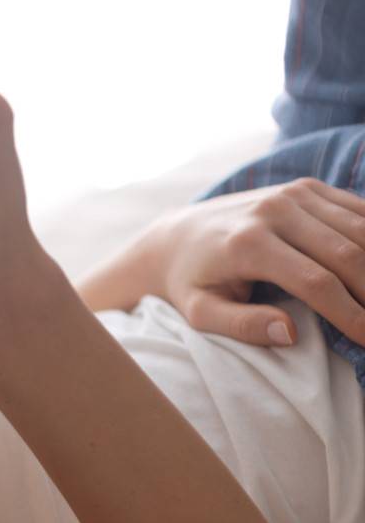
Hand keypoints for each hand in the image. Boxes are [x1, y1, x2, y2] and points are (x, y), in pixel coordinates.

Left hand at [139, 178, 364, 346]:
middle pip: (346, 254)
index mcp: (248, 244)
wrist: (176, 235)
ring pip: (360, 230)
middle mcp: (273, 211)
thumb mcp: (200, 312)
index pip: (317, 283)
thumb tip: (289, 334)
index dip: (351, 314)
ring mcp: (293, 194)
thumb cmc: (190, 282)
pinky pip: (357, 211)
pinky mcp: (306, 188)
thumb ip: (242, 325)